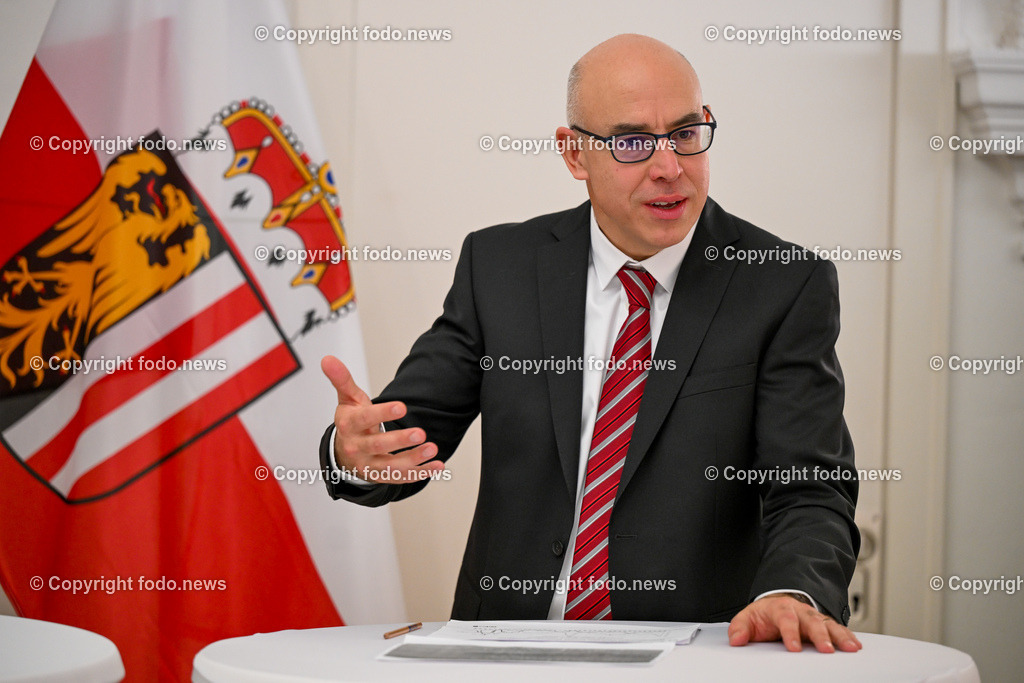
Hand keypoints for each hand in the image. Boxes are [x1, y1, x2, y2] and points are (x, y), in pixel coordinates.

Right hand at [321, 355, 443, 483]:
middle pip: (379, 445)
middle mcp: (357, 447)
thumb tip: (327, 358)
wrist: (343, 452)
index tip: (402, 406)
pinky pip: (400, 477)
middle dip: (400, 440)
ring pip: (390, 466)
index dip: (383, 413)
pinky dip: (419, 473)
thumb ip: (341, 379)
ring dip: (413, 459)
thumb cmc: (352, 420)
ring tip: (432, 449)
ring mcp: (368, 464)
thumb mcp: (347, 398)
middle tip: (421, 433)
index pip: (365, 418)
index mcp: (349, 425)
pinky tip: (437, 466)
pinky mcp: (379, 476)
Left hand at [728, 594, 862, 652]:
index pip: (785, 619)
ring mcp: (813, 617)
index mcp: (780, 608)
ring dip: (840, 636)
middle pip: (811, 621)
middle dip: (820, 636)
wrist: (777, 603)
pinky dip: (847, 636)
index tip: (793, 648)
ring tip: (850, 648)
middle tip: (826, 650)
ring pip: (828, 624)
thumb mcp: (748, 618)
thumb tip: (736, 640)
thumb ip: (740, 628)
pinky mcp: (823, 624)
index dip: (790, 633)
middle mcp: (800, 611)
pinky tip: (855, 645)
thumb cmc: (764, 615)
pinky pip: (837, 628)